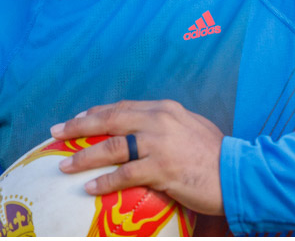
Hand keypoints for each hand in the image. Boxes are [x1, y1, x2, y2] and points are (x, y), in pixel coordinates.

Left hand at [50, 100, 225, 215]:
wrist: (237, 171)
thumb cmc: (217, 155)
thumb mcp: (194, 129)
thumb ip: (171, 127)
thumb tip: (149, 133)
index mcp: (166, 110)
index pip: (124, 107)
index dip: (97, 112)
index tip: (77, 119)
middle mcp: (160, 121)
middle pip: (110, 120)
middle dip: (79, 127)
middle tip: (57, 133)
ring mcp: (160, 144)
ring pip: (112, 147)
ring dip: (84, 156)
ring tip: (65, 166)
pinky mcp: (162, 168)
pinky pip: (125, 174)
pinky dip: (104, 181)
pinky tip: (90, 188)